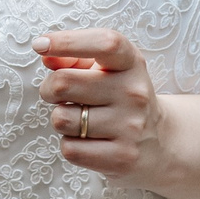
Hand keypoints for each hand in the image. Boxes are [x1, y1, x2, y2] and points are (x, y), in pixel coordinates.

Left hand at [35, 30, 166, 184]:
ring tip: (80, 119)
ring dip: (61, 119)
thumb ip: (74, 58)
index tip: (40, 44)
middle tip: (60, 95)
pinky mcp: (122, 157)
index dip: (68, 41)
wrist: (159, 142)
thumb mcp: (107, 69)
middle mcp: (134, 92)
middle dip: (49, 89)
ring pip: (61, 119)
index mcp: (131, 63)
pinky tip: (88, 140)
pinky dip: (70, 144)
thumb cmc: (120, 97)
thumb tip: (45, 52)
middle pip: (63, 83)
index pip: (104, 43)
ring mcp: (130, 126)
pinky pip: (69, 148)